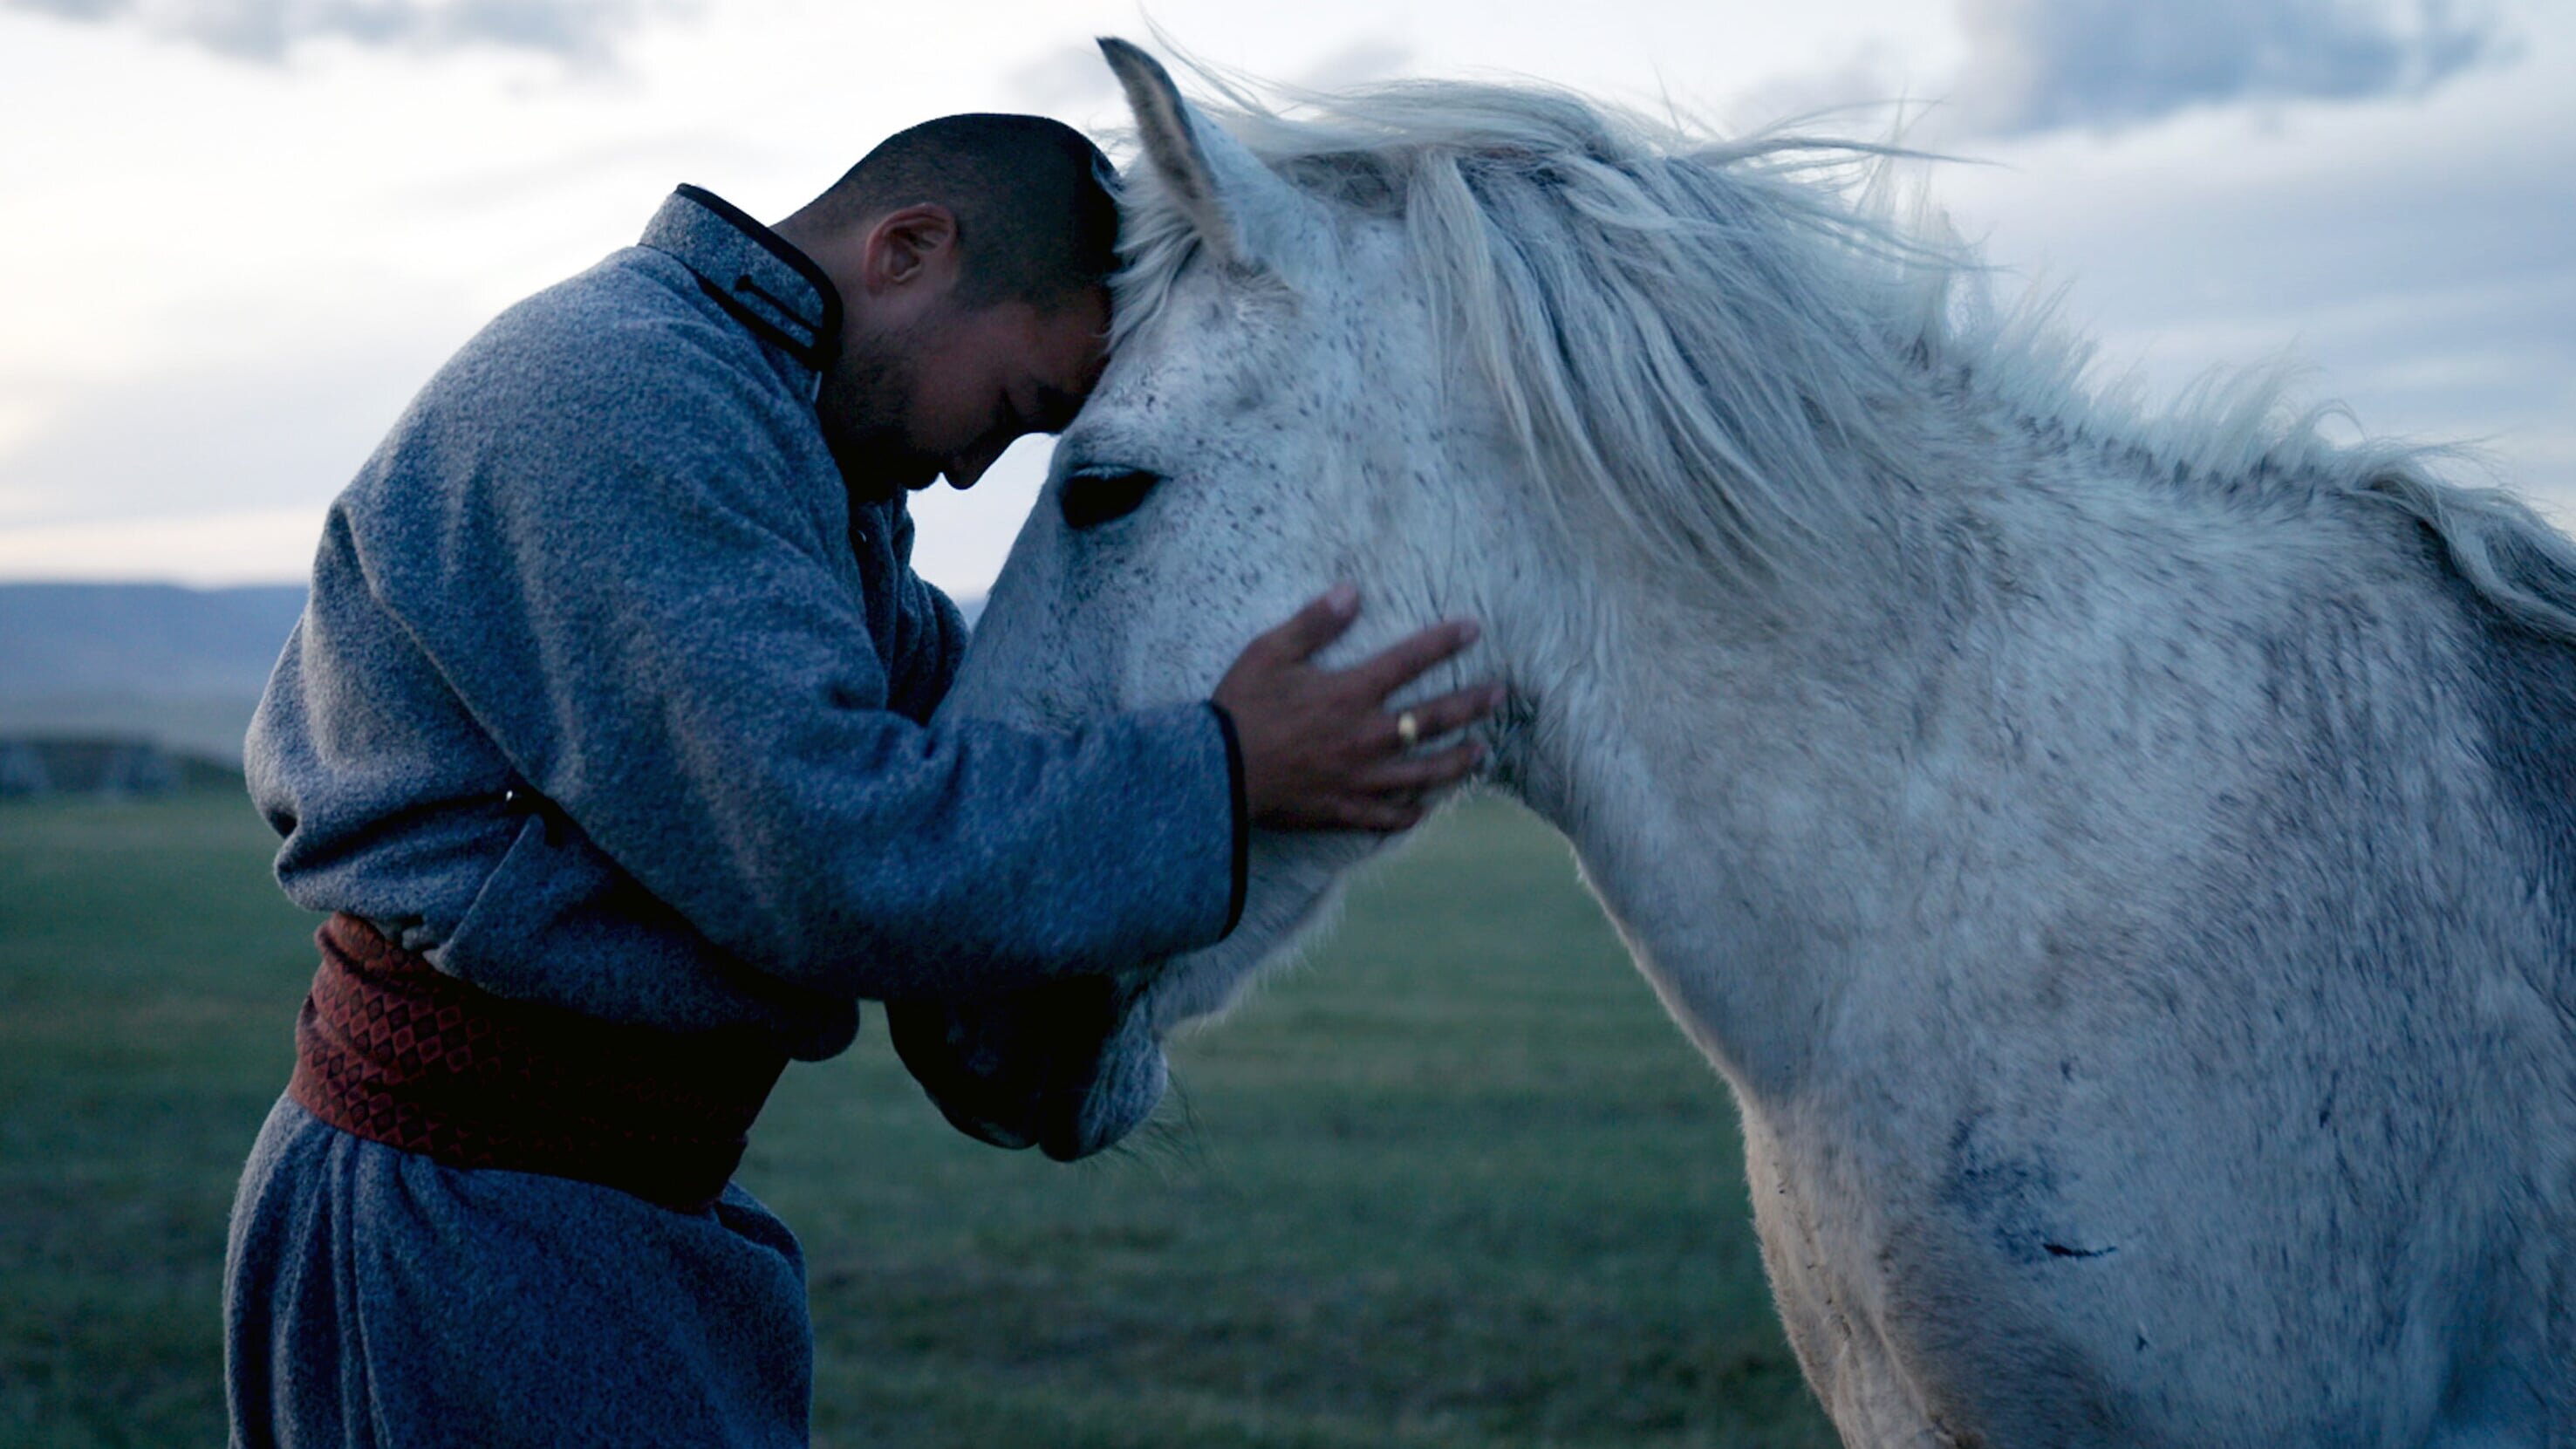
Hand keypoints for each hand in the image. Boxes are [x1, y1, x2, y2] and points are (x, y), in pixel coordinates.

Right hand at [1211, 583, 1505, 832]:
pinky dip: (1413, 812)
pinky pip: (1391, 816)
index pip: (1410, 660)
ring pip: (1425, 772)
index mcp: (1351, 693)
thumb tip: (1352, 591)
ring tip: (1481, 752)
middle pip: (1434, 718)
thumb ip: (1314, 623)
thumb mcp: (1270, 652)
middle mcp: (1367, 736)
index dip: (1444, 642)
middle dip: (1472, 704)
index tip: (1474, 629)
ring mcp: (1361, 778)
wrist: (1217, 775)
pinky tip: (1426, 806)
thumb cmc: (1241, 709)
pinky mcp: (1346, 810)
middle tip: (1500, 695)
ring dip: (1458, 761)